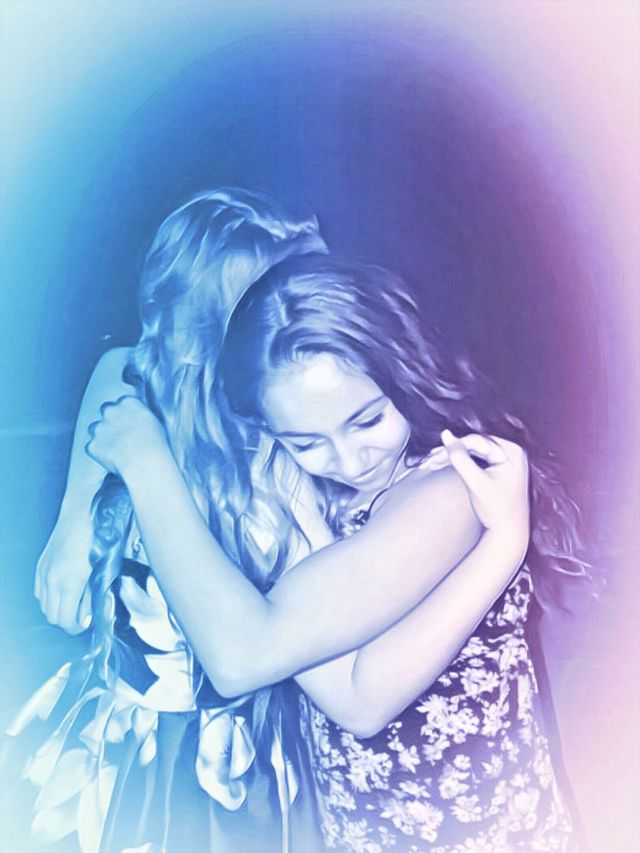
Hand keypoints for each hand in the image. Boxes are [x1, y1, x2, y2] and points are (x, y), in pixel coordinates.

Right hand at [34, 519, 92, 633]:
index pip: (65, 620)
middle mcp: (52, 580)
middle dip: (67, 620)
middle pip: (52, 617)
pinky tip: (63, 590)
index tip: (86, 623)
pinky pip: (39, 592)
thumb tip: (89, 613)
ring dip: (58, 609)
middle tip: (83, 614)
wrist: (83, 511)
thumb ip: (94, 595)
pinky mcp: (41, 565)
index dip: (77, 627)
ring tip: (74, 601)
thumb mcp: (103, 569)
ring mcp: (44, 572)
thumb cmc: (99, 536)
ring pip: (44, 606)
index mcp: (70, 582)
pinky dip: (49, 597)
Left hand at [85, 395, 167, 477]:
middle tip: (121, 435)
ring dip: (102, 436)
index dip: (125, 413)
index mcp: (128, 402)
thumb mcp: (155, 422)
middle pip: (106, 411)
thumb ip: (141, 415)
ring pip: (95, 429)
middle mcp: (111, 411)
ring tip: (117, 449)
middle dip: (111, 420)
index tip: (129, 422)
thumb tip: (138, 419)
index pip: (122, 402)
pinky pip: (92, 447)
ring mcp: (99, 427)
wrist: (145, 462)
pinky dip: (99, 453)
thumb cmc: (155, 445)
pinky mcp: (92, 444)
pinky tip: (113, 459)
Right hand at [440, 430, 529, 557]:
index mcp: (511, 452)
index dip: (453, 447)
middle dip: (451, 452)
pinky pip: (476, 458)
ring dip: (453, 456)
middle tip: (430, 460)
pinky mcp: (499, 467)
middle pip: (474, 445)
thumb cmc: (497, 510)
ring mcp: (506, 459)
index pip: (476, 441)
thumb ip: (460, 458)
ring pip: (472, 451)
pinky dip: (461, 462)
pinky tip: (444, 464)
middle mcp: (511, 452)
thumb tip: (446, 435)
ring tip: (433, 463)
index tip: (433, 455)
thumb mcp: (476, 482)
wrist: (508, 532)